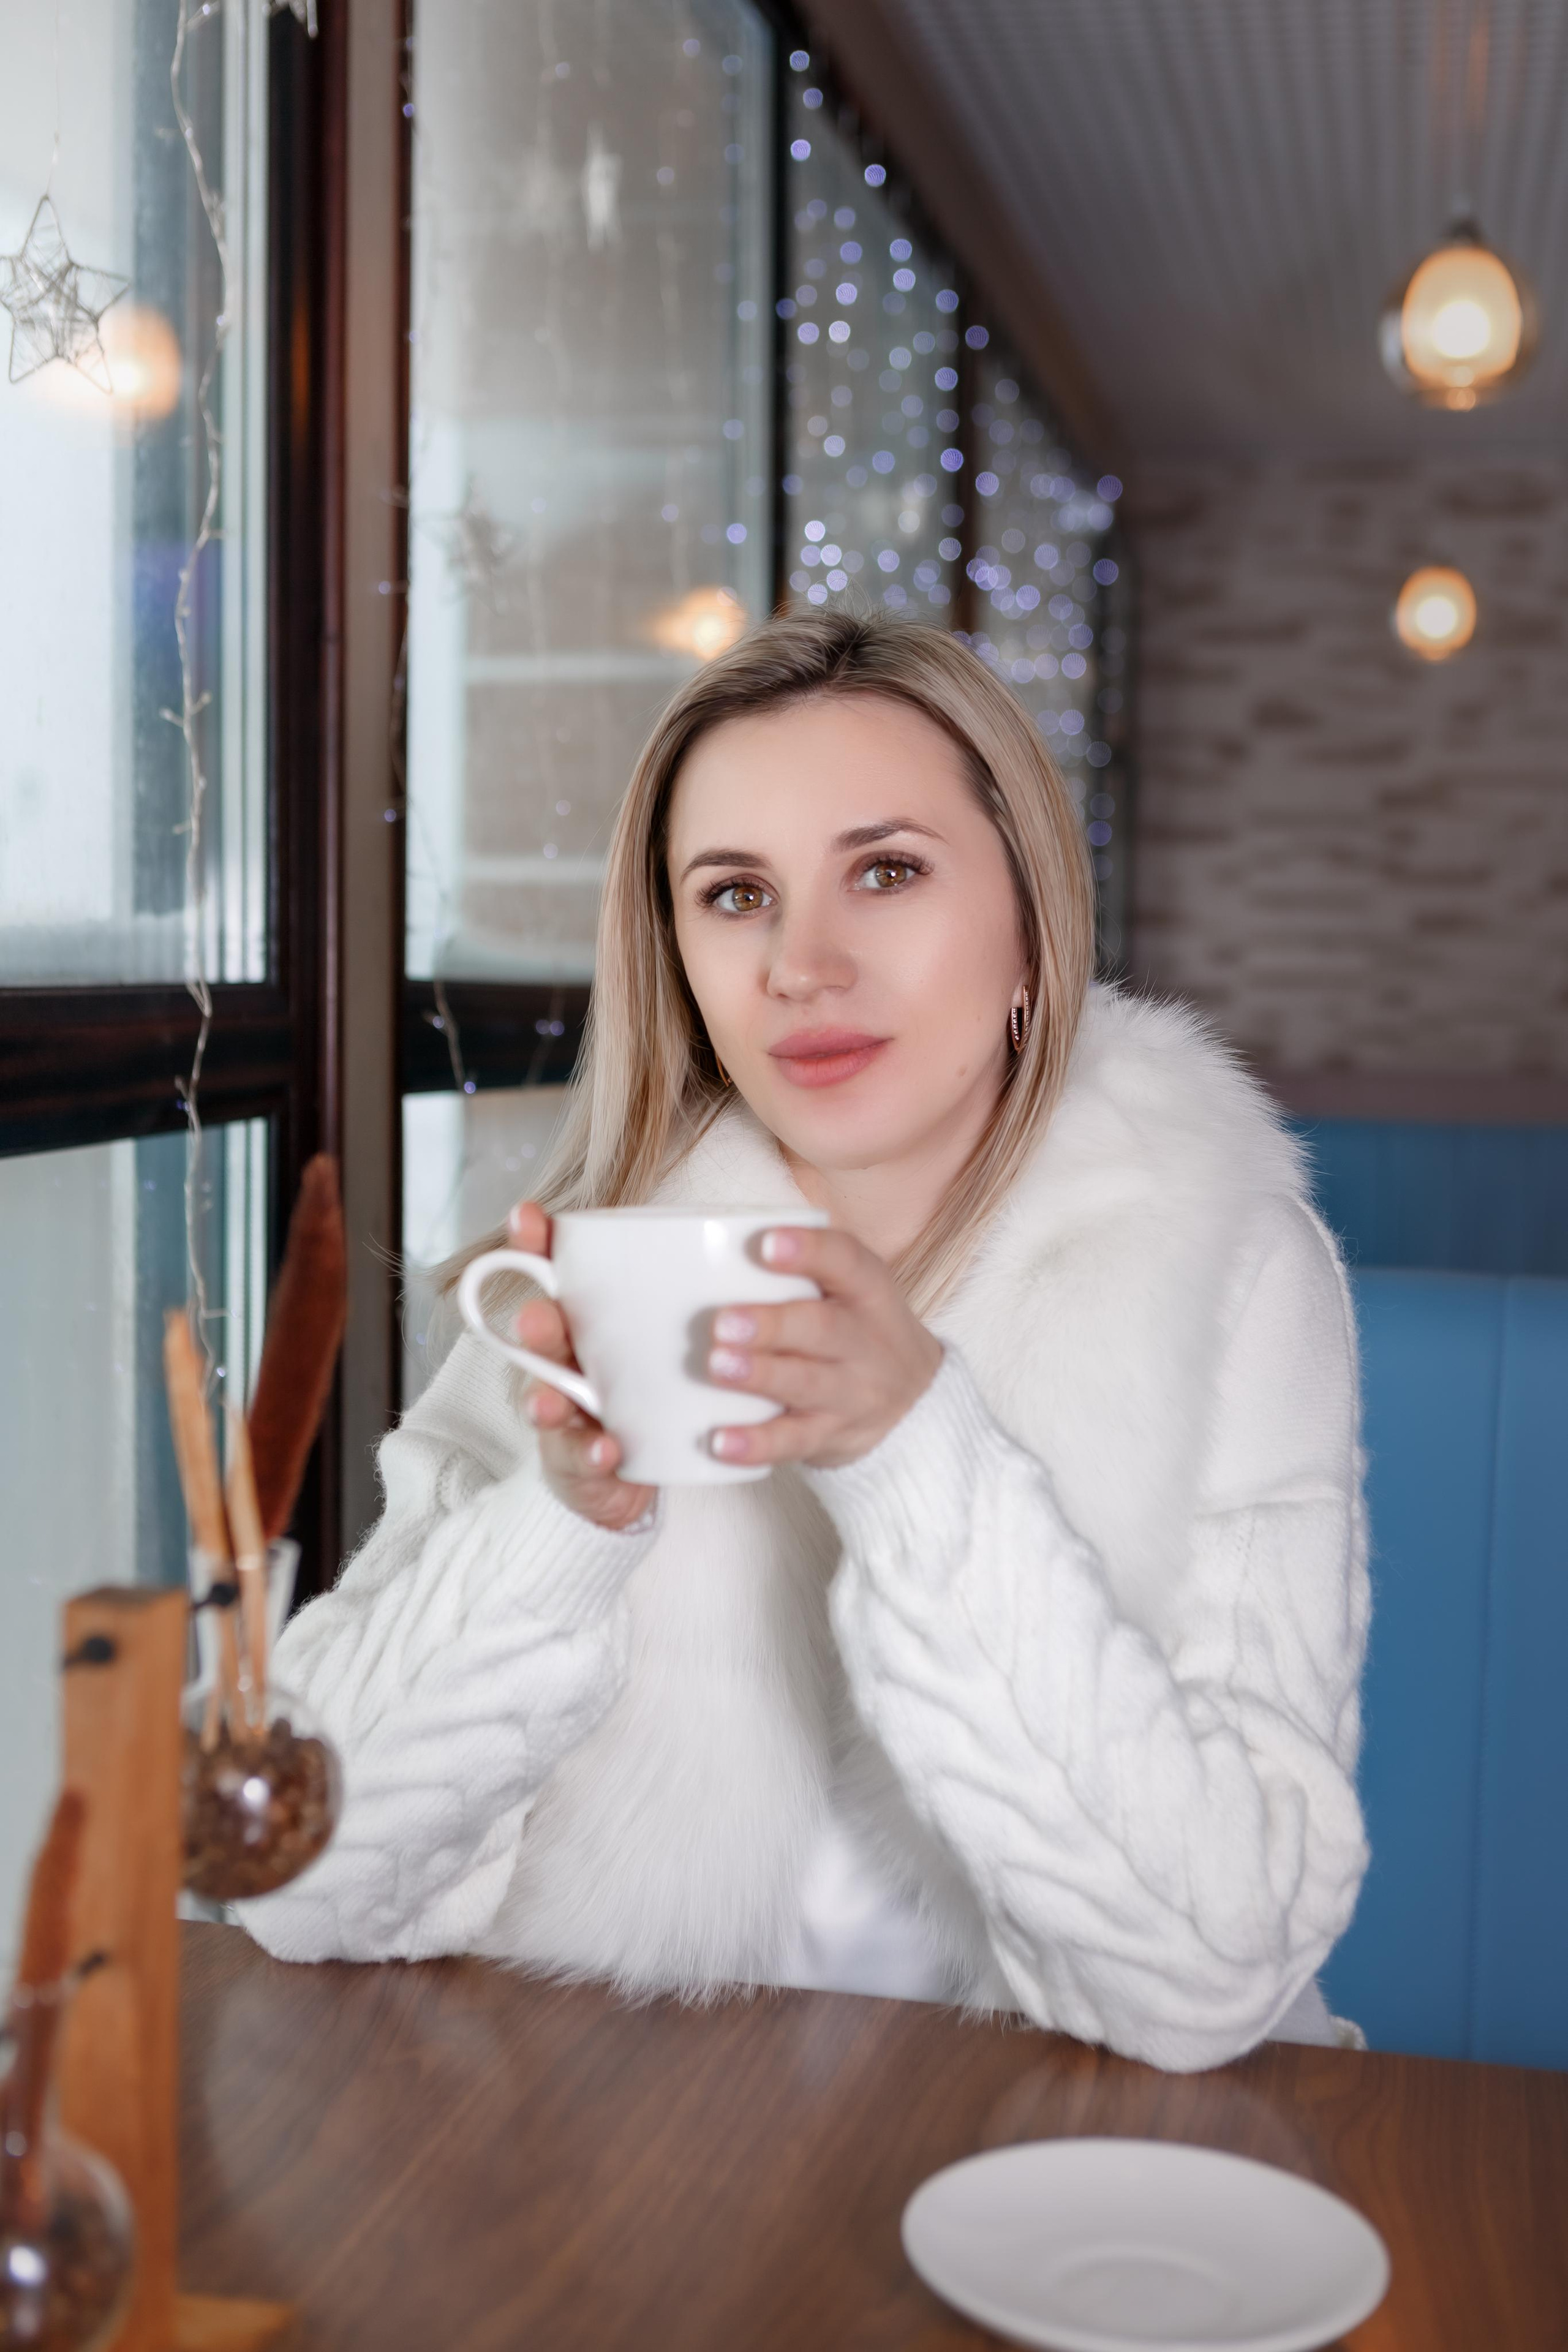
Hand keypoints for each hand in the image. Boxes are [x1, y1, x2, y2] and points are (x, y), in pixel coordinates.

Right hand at [505, 1201, 655, 1533]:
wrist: (641, 1470)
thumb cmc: (651, 1388)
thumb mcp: (666, 1336)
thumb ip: (686, 1295)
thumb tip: (739, 1231)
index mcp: (581, 1320)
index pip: (549, 1273)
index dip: (532, 1245)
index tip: (526, 1216)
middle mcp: (563, 1362)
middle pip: (540, 1336)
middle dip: (536, 1325)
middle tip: (536, 1318)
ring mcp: (564, 1413)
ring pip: (544, 1399)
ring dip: (544, 1399)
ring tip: (550, 1401)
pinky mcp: (577, 1462)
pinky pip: (578, 1457)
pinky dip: (591, 1453)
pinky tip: (607, 1449)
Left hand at [703, 1225, 942, 1470]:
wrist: (916, 1404)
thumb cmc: (859, 1331)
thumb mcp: (851, 1290)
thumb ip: (803, 1266)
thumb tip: (717, 1243)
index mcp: (867, 1291)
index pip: (846, 1262)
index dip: (809, 1251)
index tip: (766, 1245)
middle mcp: (864, 1341)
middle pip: (822, 1329)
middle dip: (772, 1324)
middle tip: (724, 1321)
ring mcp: (850, 1392)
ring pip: (806, 1384)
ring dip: (760, 1375)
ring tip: (717, 1366)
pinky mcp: (830, 1435)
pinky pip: (793, 1441)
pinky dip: (756, 1443)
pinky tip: (719, 1441)